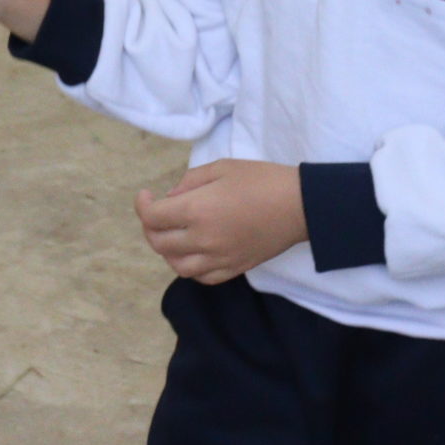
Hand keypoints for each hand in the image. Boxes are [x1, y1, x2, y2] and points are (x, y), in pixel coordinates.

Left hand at [136, 160, 307, 285]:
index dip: (142, 205)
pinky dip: (190, 267)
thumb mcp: (221, 167)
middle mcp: (203, 240)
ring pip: (177, 266)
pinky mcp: (234, 269)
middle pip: (159, 243)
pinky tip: (193, 253)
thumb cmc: (262, 180)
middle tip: (157, 212)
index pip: (153, 217)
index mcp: (197, 210)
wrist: (301, 205)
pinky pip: (202, 277)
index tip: (147, 195)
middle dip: (150, 227)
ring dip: (167, 251)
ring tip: (173, 234)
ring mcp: (219, 258)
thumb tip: (171, 198)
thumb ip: (189, 181)